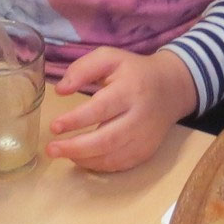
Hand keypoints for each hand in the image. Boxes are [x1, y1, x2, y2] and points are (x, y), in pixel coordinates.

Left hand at [45, 47, 197, 172]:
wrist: (171, 87)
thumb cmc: (134, 71)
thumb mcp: (110, 58)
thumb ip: (83, 69)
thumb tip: (61, 90)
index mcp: (130, 89)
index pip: (100, 109)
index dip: (76, 120)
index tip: (54, 127)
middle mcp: (139, 116)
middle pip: (107, 139)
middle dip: (76, 148)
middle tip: (52, 149)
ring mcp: (145, 137)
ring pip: (113, 157)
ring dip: (84, 159)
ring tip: (62, 153)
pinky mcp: (147, 151)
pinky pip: (120, 165)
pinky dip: (98, 165)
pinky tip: (82, 158)